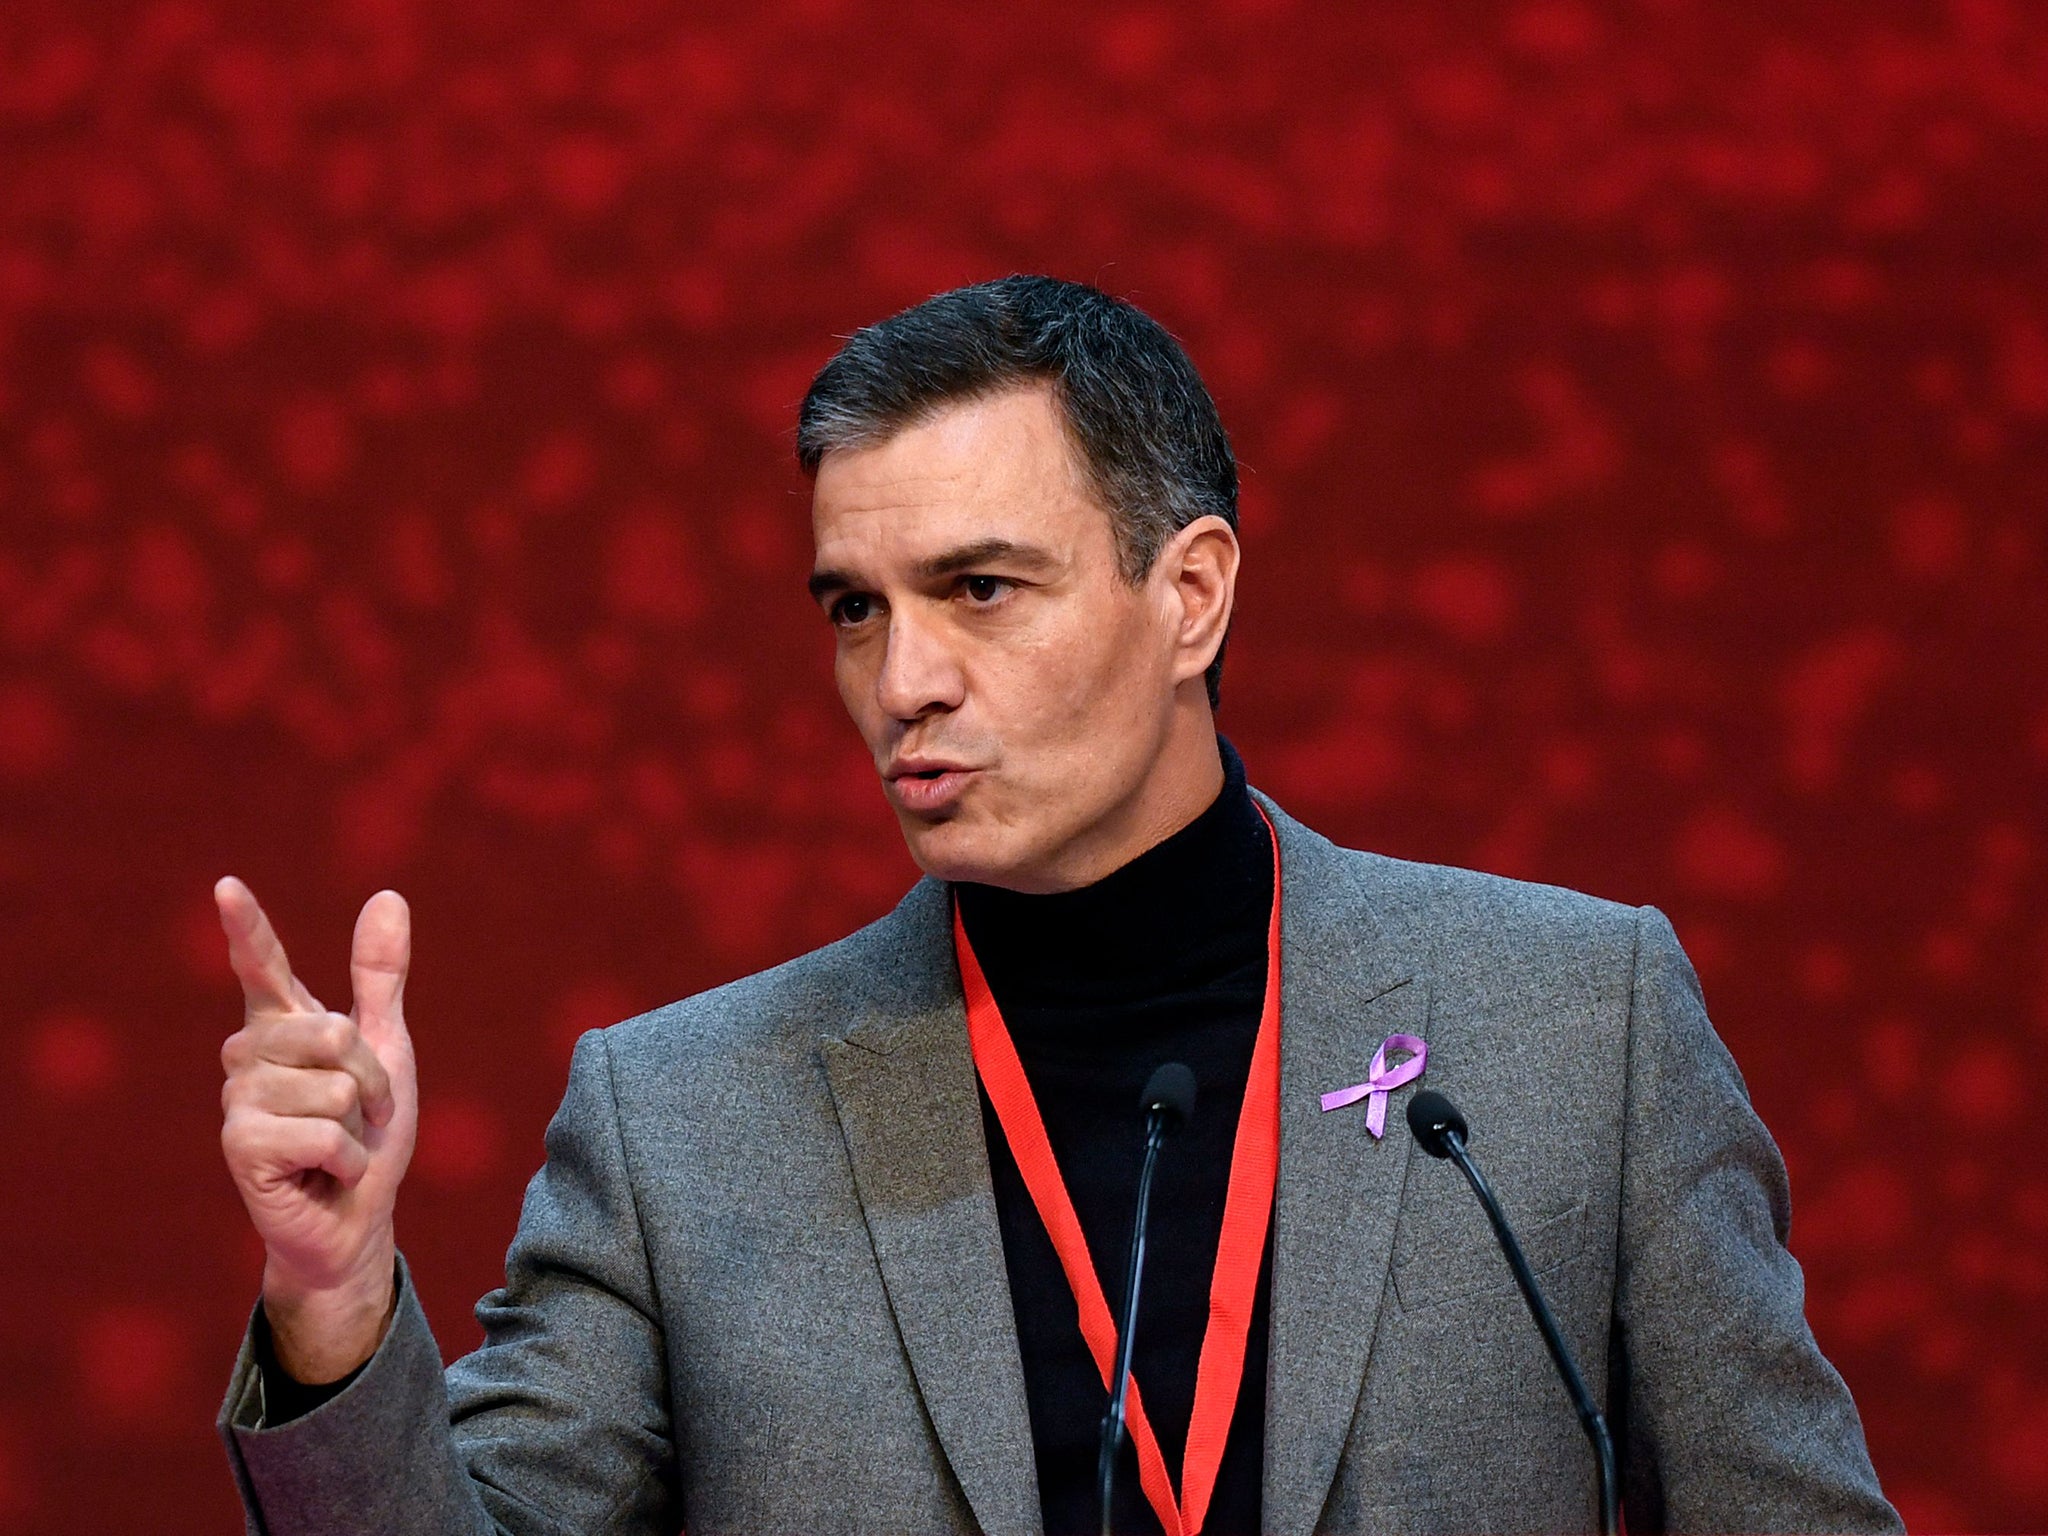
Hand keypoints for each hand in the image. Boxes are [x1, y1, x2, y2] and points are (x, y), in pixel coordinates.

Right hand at [216, 877, 418, 1381]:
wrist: (356, 1217)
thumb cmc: (367, 1131)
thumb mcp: (388, 1046)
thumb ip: (379, 977)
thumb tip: (387, 895)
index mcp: (283, 1025)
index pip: (262, 965)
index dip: (246, 926)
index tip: (226, 885)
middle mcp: (249, 1056)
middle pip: (334, 1033)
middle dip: (371, 1079)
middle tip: (359, 1114)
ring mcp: (238, 1102)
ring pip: (335, 1087)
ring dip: (361, 1124)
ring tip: (339, 1147)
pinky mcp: (241, 1148)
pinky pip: (326, 1134)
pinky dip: (348, 1160)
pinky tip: (325, 1175)